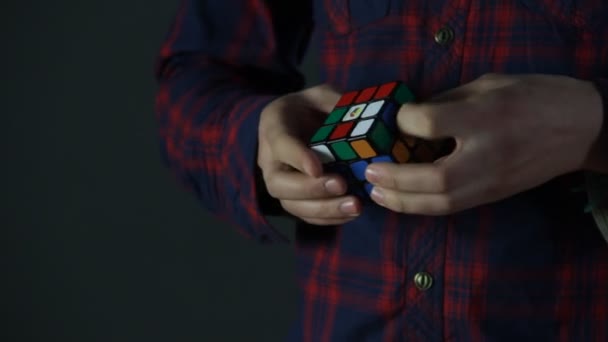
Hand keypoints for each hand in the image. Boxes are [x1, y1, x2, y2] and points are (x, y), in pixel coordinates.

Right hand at [257, 84, 361, 224]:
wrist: (297, 124)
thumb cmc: (309, 108)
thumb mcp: (322, 95)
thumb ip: (337, 102)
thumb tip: (362, 116)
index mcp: (275, 125)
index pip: (280, 144)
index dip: (297, 157)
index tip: (318, 168)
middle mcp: (270, 158)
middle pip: (279, 183)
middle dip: (310, 189)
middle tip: (341, 185)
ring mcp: (280, 181)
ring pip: (291, 204)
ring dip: (323, 209)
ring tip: (354, 205)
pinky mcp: (293, 198)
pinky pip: (305, 215)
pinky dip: (328, 218)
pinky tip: (351, 213)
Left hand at [365, 73, 603, 214]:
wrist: (580, 129)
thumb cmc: (533, 96)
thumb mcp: (488, 85)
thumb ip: (448, 102)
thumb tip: (409, 118)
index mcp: (486, 117)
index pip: (431, 124)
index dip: (405, 121)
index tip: (396, 118)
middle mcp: (487, 155)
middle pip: (433, 179)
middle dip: (394, 179)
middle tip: (369, 173)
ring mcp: (491, 181)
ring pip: (441, 203)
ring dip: (403, 201)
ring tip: (377, 193)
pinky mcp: (493, 195)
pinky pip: (452, 207)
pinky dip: (422, 206)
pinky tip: (402, 199)